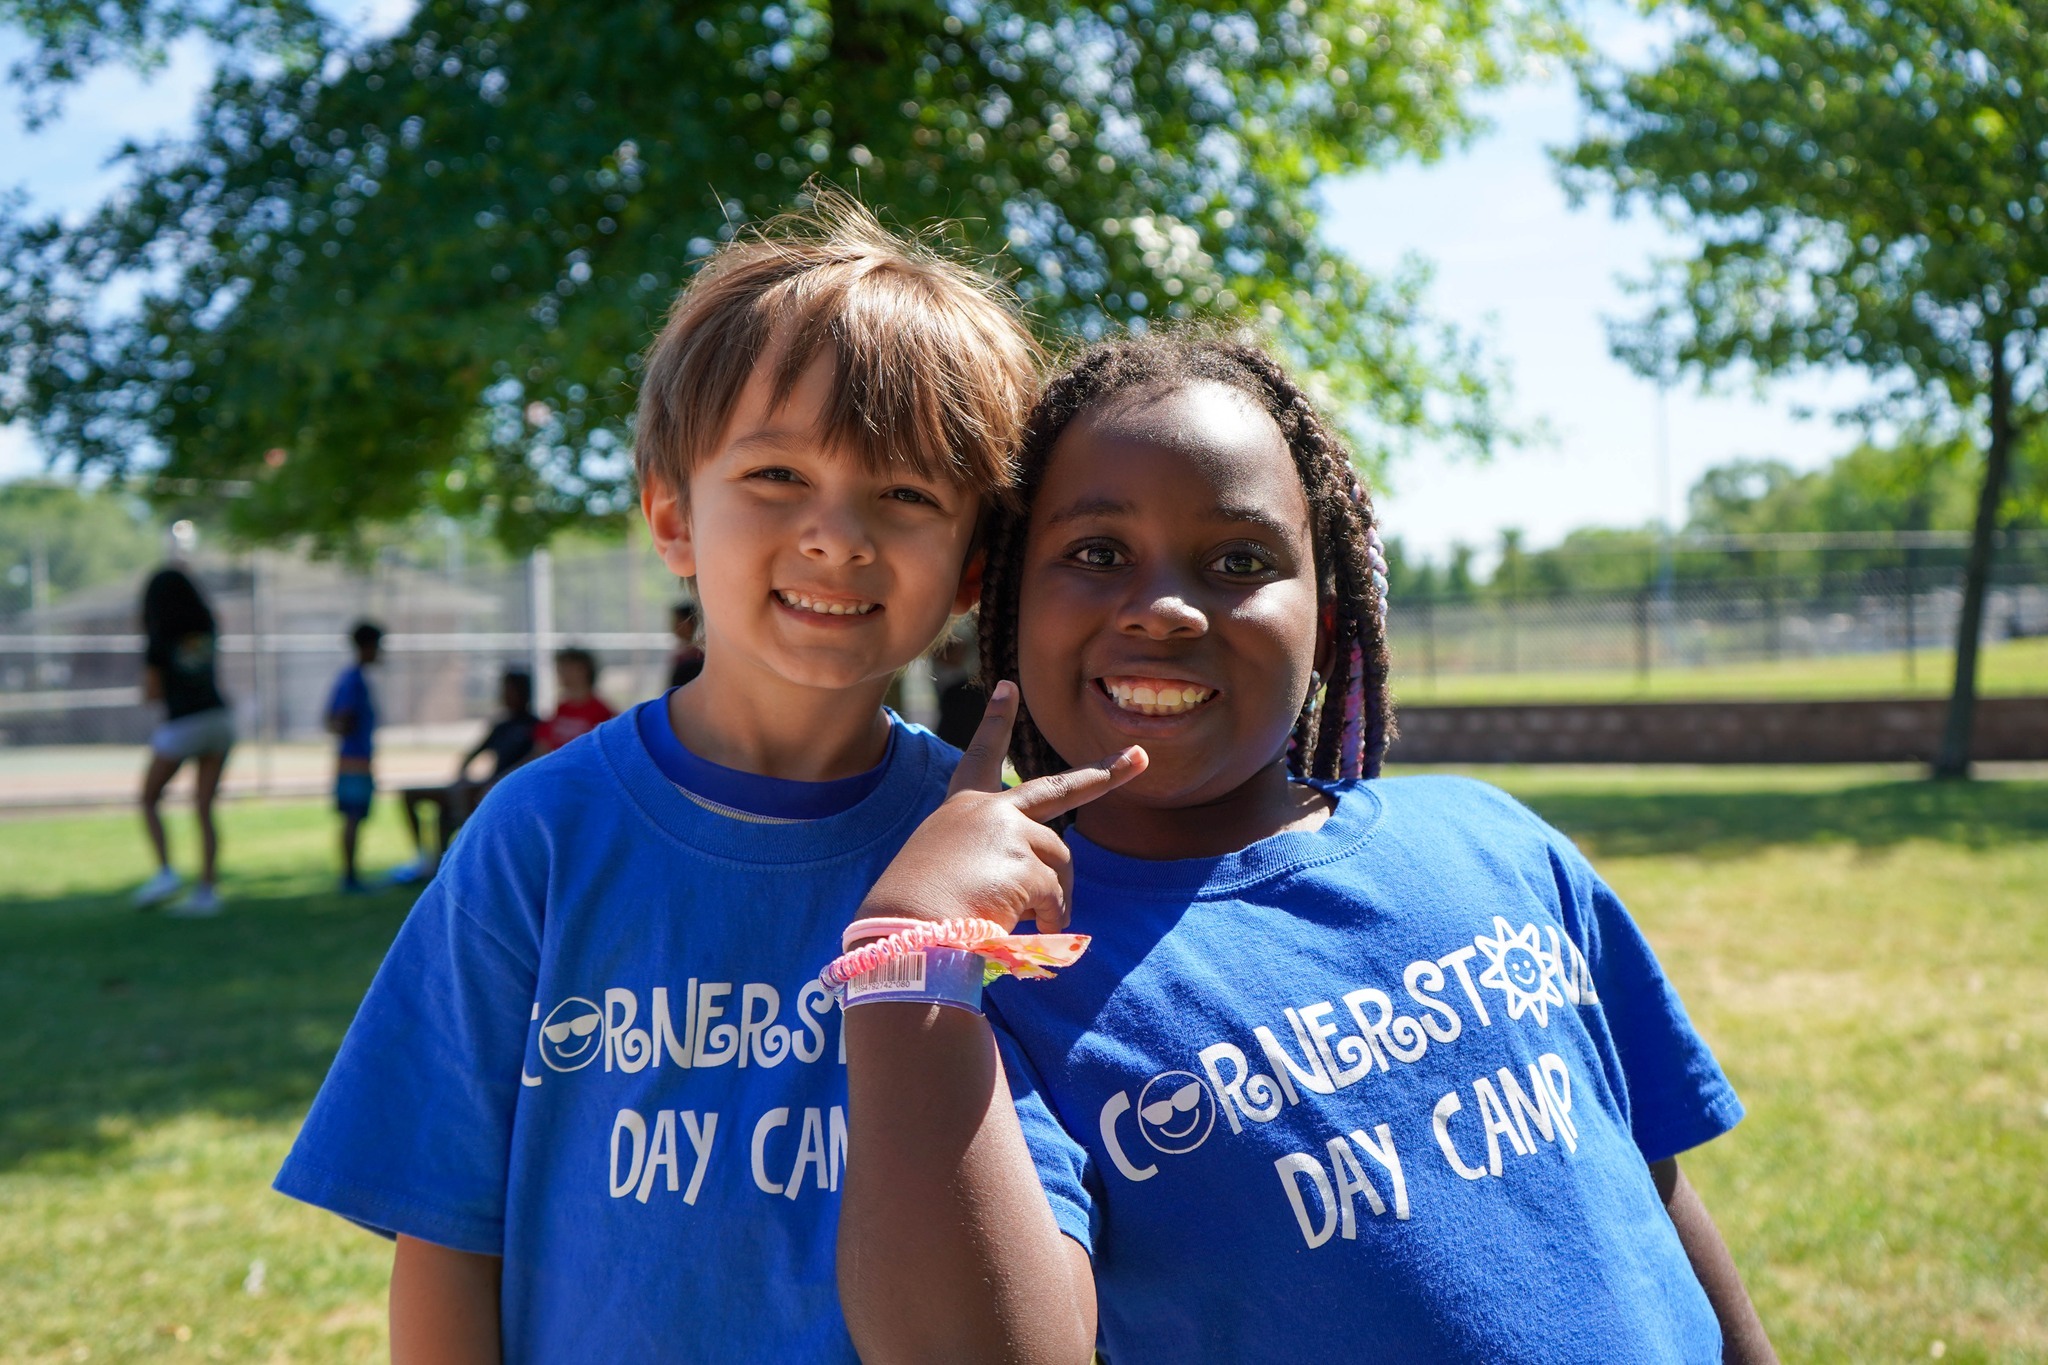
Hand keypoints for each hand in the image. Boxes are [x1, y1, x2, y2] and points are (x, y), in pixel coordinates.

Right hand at [858, 682, 1145, 934]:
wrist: (903, 930)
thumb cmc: (918, 912)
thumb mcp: (949, 868)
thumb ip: (995, 862)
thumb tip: (1048, 890)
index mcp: (963, 809)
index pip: (980, 757)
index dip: (994, 721)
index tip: (1007, 687)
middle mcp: (990, 810)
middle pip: (1059, 789)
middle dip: (1105, 773)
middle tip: (1138, 758)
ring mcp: (1011, 832)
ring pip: (1060, 863)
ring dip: (1049, 898)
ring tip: (1011, 917)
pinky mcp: (1028, 863)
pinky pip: (1056, 898)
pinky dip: (1046, 919)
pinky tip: (1015, 926)